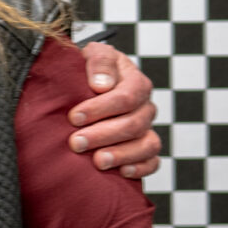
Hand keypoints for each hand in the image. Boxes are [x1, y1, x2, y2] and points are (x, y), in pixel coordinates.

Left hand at [67, 42, 159, 178]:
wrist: (84, 86)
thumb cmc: (86, 71)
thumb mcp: (90, 54)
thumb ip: (99, 61)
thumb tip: (102, 84)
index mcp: (135, 81)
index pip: (127, 96)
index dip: (101, 108)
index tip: (75, 117)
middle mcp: (144, 105)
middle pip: (135, 123)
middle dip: (103, 134)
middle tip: (76, 143)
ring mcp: (146, 128)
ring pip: (147, 144)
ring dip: (122, 154)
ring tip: (97, 162)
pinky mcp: (144, 149)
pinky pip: (152, 161)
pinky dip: (140, 168)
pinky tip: (122, 172)